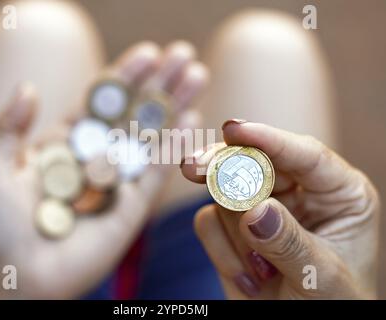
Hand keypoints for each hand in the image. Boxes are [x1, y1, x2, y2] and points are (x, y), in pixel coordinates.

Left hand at [0, 41, 207, 298]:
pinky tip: (191, 118)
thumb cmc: (0, 228)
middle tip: (185, 55)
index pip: (100, 102)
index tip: (150, 52)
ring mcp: (117, 183)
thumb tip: (28, 86)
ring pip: (150, 138)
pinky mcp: (132, 209)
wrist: (18, 280)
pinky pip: (155, 174)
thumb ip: (9, 127)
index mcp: (67, 145)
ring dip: (174, 107)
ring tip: (198, 76)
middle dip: (159, 84)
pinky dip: (173, 147)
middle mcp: (97, 159)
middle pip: (133, 114)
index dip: (125, 76)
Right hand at [181, 120, 379, 298]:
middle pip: (255, 161)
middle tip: (193, 168)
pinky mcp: (233, 225)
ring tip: (259, 272)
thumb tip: (253, 210)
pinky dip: (221, 251)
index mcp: (338, 193)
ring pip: (226, 193)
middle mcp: (299, 192)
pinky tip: (246, 277)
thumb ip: (288, 242)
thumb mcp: (322, 277)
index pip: (304, 154)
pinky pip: (209, 221)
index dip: (268, 139)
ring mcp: (262, 207)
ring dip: (235, 236)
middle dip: (225, 168)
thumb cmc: (331, 305)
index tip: (233, 129)